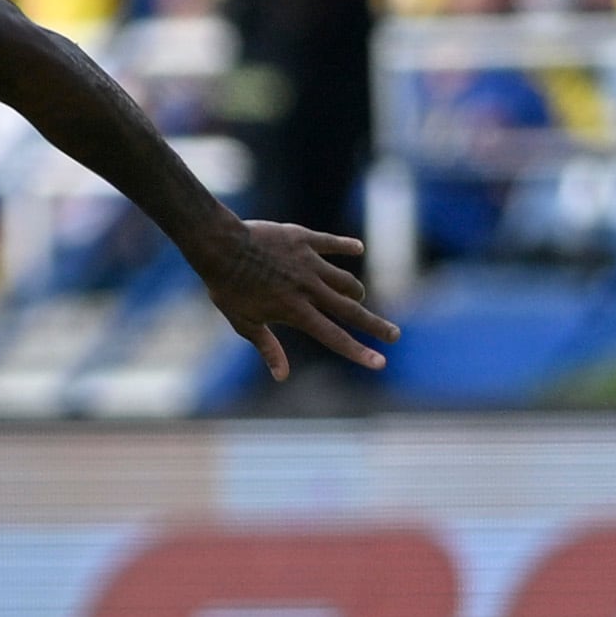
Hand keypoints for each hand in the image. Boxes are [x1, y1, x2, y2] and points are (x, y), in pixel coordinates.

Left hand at [199, 221, 399, 379]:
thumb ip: (268, 348)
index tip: (380, 363)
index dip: (359, 351)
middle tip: (395, 335)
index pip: (334, 337)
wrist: (220, 245)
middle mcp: (308, 288)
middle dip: (376, 325)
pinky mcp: (304, 240)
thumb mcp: (244, 322)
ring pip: (345, 280)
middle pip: (351, 310)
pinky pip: (332, 243)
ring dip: (355, 291)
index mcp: (296, 311)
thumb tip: (282, 376)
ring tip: (357, 297)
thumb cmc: (227, 287)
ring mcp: (309, 263)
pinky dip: (346, 246)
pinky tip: (357, 248)